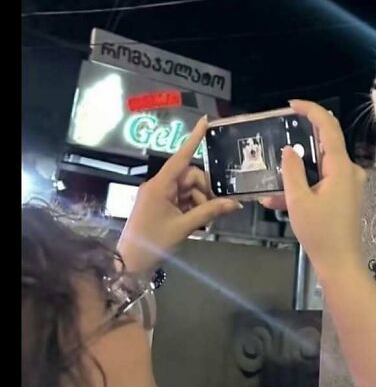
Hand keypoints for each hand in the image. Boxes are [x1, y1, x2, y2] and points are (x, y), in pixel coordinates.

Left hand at [117, 117, 240, 273]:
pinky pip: (183, 199)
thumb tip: (234, 203)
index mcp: (159, 185)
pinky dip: (193, 208)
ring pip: (189, 189)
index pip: (181, 157)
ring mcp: (159, 196)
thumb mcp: (184, 227)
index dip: (194, 139)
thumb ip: (209, 212)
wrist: (130, 264)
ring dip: (200, 201)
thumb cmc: (153, 242)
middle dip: (204, 190)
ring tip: (202, 222)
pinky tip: (197, 223)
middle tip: (213, 210)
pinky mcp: (160, 206)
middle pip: (190, 176)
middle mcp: (158, 186)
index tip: (204, 121)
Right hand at [261, 100, 365, 277]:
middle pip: (324, 145)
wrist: (340, 264)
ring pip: (319, 167)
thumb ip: (292, 171)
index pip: (329, 127)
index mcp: (341, 167)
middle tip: (277, 140)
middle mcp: (349, 171)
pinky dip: (302, 187)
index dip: (311, 111)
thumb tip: (290, 149)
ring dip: (295, 173)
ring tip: (270, 185)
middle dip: (299, 144)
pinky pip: (321, 182)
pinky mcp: (344, 197)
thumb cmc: (320, 232)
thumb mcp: (299, 201)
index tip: (292, 105)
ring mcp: (348, 184)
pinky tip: (275, 202)